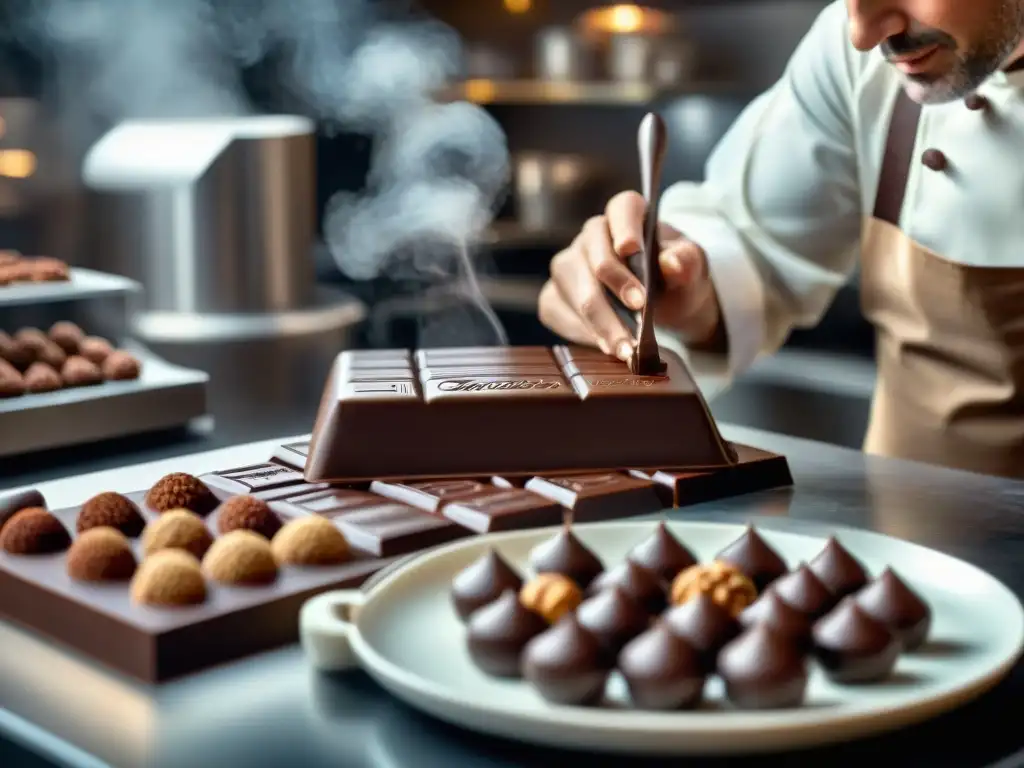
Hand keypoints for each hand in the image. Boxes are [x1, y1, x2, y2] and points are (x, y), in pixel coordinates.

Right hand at [538, 191, 721, 360]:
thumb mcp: (692, 268)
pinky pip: (556, 311)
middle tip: (640, 320)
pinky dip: (581, 333)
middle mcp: (591, 235)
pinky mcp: (555, 294)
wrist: (664, 303)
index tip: (632, 251)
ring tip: (626, 349)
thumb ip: (687, 261)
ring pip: (574, 291)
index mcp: (627, 214)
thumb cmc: (675, 277)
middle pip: (595, 260)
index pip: (622, 209)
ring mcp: (568, 264)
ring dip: (600, 324)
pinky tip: (605, 346)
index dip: (624, 227)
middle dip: (616, 291)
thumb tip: (672, 263)